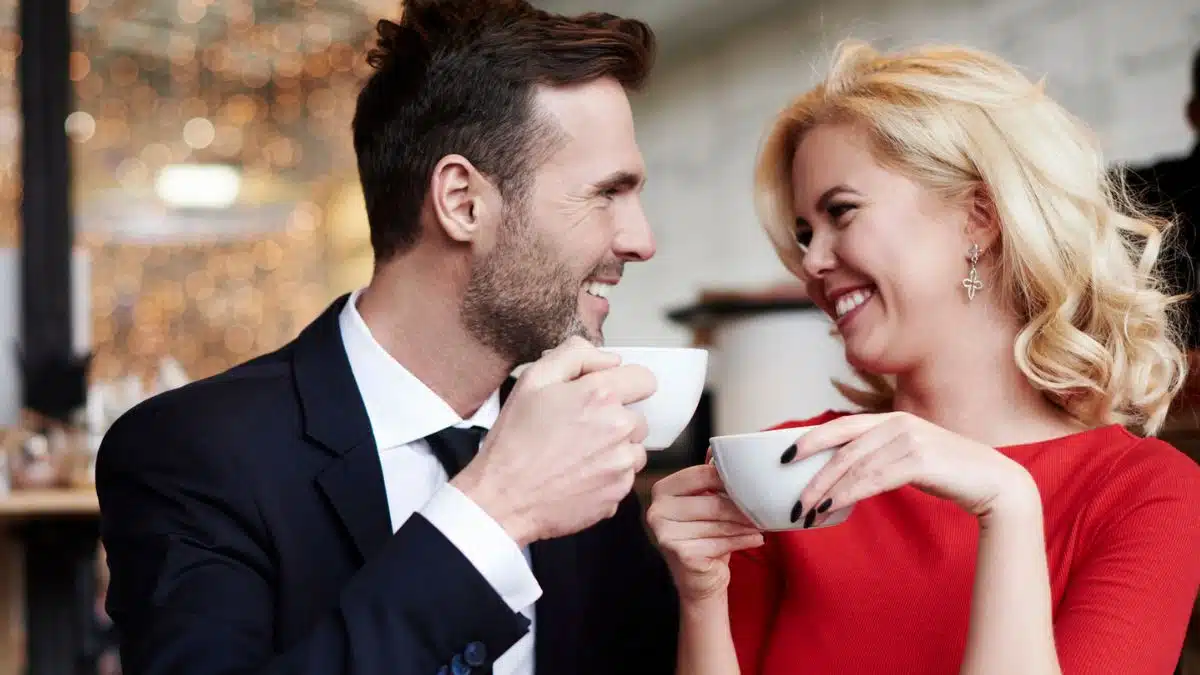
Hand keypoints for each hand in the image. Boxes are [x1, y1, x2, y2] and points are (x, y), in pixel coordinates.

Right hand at [453, 336, 655, 545]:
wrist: (503, 499)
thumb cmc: (514, 440)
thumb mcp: (533, 380)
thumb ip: (576, 356)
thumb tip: (611, 360)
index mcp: (601, 396)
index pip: (645, 380)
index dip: (626, 384)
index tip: (608, 396)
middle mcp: (619, 429)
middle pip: (639, 418)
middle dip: (616, 420)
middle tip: (580, 430)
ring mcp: (621, 465)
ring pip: (634, 449)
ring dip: (615, 450)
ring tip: (578, 455)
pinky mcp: (618, 494)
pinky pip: (624, 478)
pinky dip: (607, 477)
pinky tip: (577, 476)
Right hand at [646, 464, 762, 602]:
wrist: (699, 579)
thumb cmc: (703, 537)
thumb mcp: (705, 503)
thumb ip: (709, 478)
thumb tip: (718, 449)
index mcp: (662, 490)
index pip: (701, 474)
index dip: (729, 479)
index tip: (750, 483)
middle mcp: (657, 510)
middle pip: (712, 501)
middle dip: (741, 506)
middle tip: (762, 507)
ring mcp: (665, 534)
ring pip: (718, 523)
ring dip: (746, 524)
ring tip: (761, 524)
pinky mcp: (680, 554)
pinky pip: (720, 542)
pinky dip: (742, 540)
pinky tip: (755, 538)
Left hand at [786, 412, 1038, 527]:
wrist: (995, 482)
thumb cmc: (949, 472)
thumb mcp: (909, 455)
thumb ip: (880, 455)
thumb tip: (842, 473)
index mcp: (892, 419)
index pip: (841, 427)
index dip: (810, 439)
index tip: (784, 457)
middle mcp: (897, 423)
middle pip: (842, 449)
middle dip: (812, 474)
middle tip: (793, 499)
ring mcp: (909, 439)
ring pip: (854, 466)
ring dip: (826, 490)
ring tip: (808, 511)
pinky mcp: (919, 459)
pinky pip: (873, 479)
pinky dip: (849, 494)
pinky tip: (834, 507)